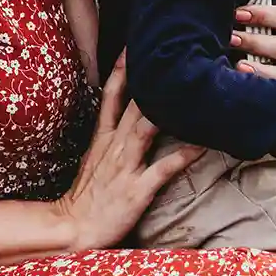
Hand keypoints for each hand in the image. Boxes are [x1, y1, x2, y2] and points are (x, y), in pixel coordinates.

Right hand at [53, 55, 203, 250]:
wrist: (72, 228)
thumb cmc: (85, 198)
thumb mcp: (91, 160)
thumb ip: (107, 139)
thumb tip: (122, 120)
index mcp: (102, 138)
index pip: (110, 95)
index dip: (121, 69)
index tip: (132, 46)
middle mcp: (114, 146)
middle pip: (132, 103)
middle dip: (149, 78)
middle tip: (169, 52)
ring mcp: (125, 166)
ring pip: (146, 127)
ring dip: (168, 108)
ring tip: (191, 88)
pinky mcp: (137, 189)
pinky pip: (164, 168)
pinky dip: (184, 155)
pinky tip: (204, 144)